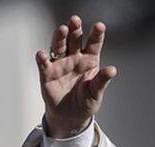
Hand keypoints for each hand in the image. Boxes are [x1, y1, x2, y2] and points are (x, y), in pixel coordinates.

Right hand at [36, 16, 116, 137]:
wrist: (70, 117)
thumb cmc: (85, 103)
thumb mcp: (96, 93)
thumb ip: (102, 81)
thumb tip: (112, 70)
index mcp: (89, 60)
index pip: (93, 44)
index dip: (96, 34)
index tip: (100, 26)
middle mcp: (74, 58)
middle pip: (74, 40)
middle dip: (75, 29)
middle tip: (75, 20)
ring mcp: (60, 64)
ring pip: (59, 46)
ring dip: (60, 37)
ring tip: (63, 30)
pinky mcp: (47, 73)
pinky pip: (44, 64)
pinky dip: (42, 58)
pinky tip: (42, 54)